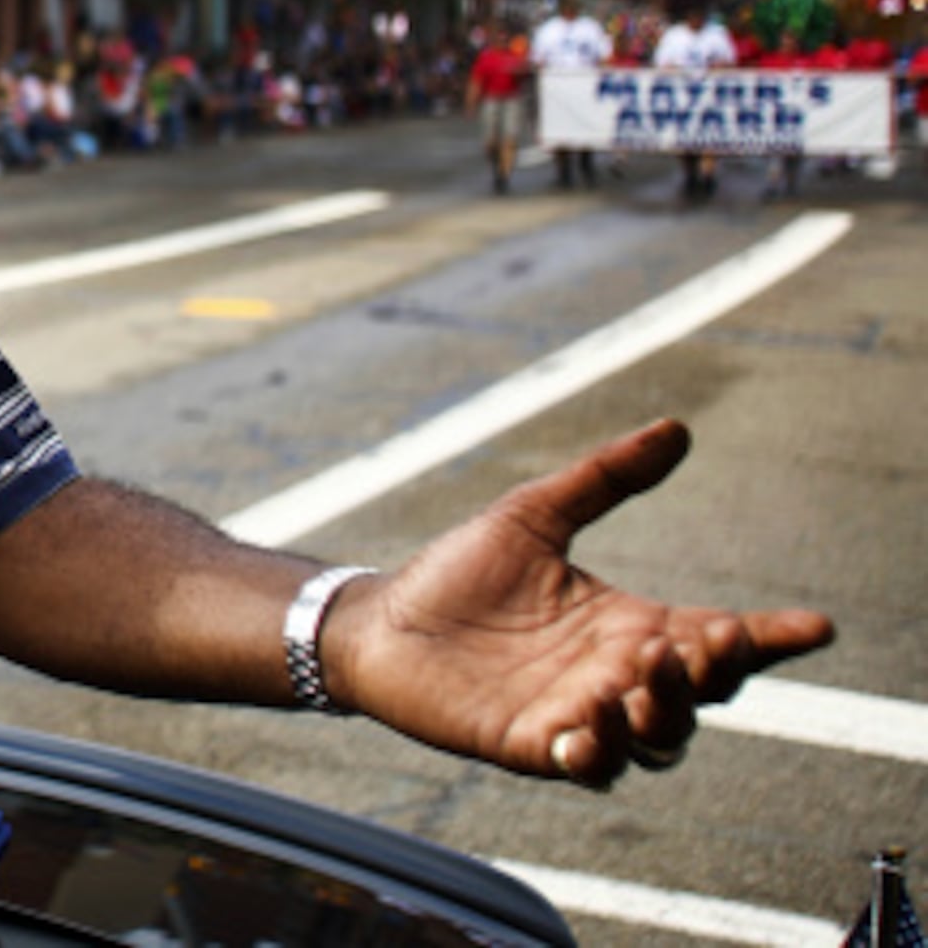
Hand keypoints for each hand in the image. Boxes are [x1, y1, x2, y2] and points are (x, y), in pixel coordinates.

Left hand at [331, 419, 833, 787]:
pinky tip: (588, 727)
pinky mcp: (532, 745)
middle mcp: (615, 678)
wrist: (380, 620)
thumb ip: (605, 478)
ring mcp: (580, 716)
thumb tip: (677, 429)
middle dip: (716, 672)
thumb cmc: (459, 573)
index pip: (719, 641)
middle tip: (708, 638)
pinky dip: (598, 752)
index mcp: (629, 626)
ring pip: (658, 741)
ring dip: (666, 713)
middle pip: (701, 696)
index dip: (770, 639)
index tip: (814, 626)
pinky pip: (587, 766)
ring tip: (644, 670)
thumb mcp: (535, 514)